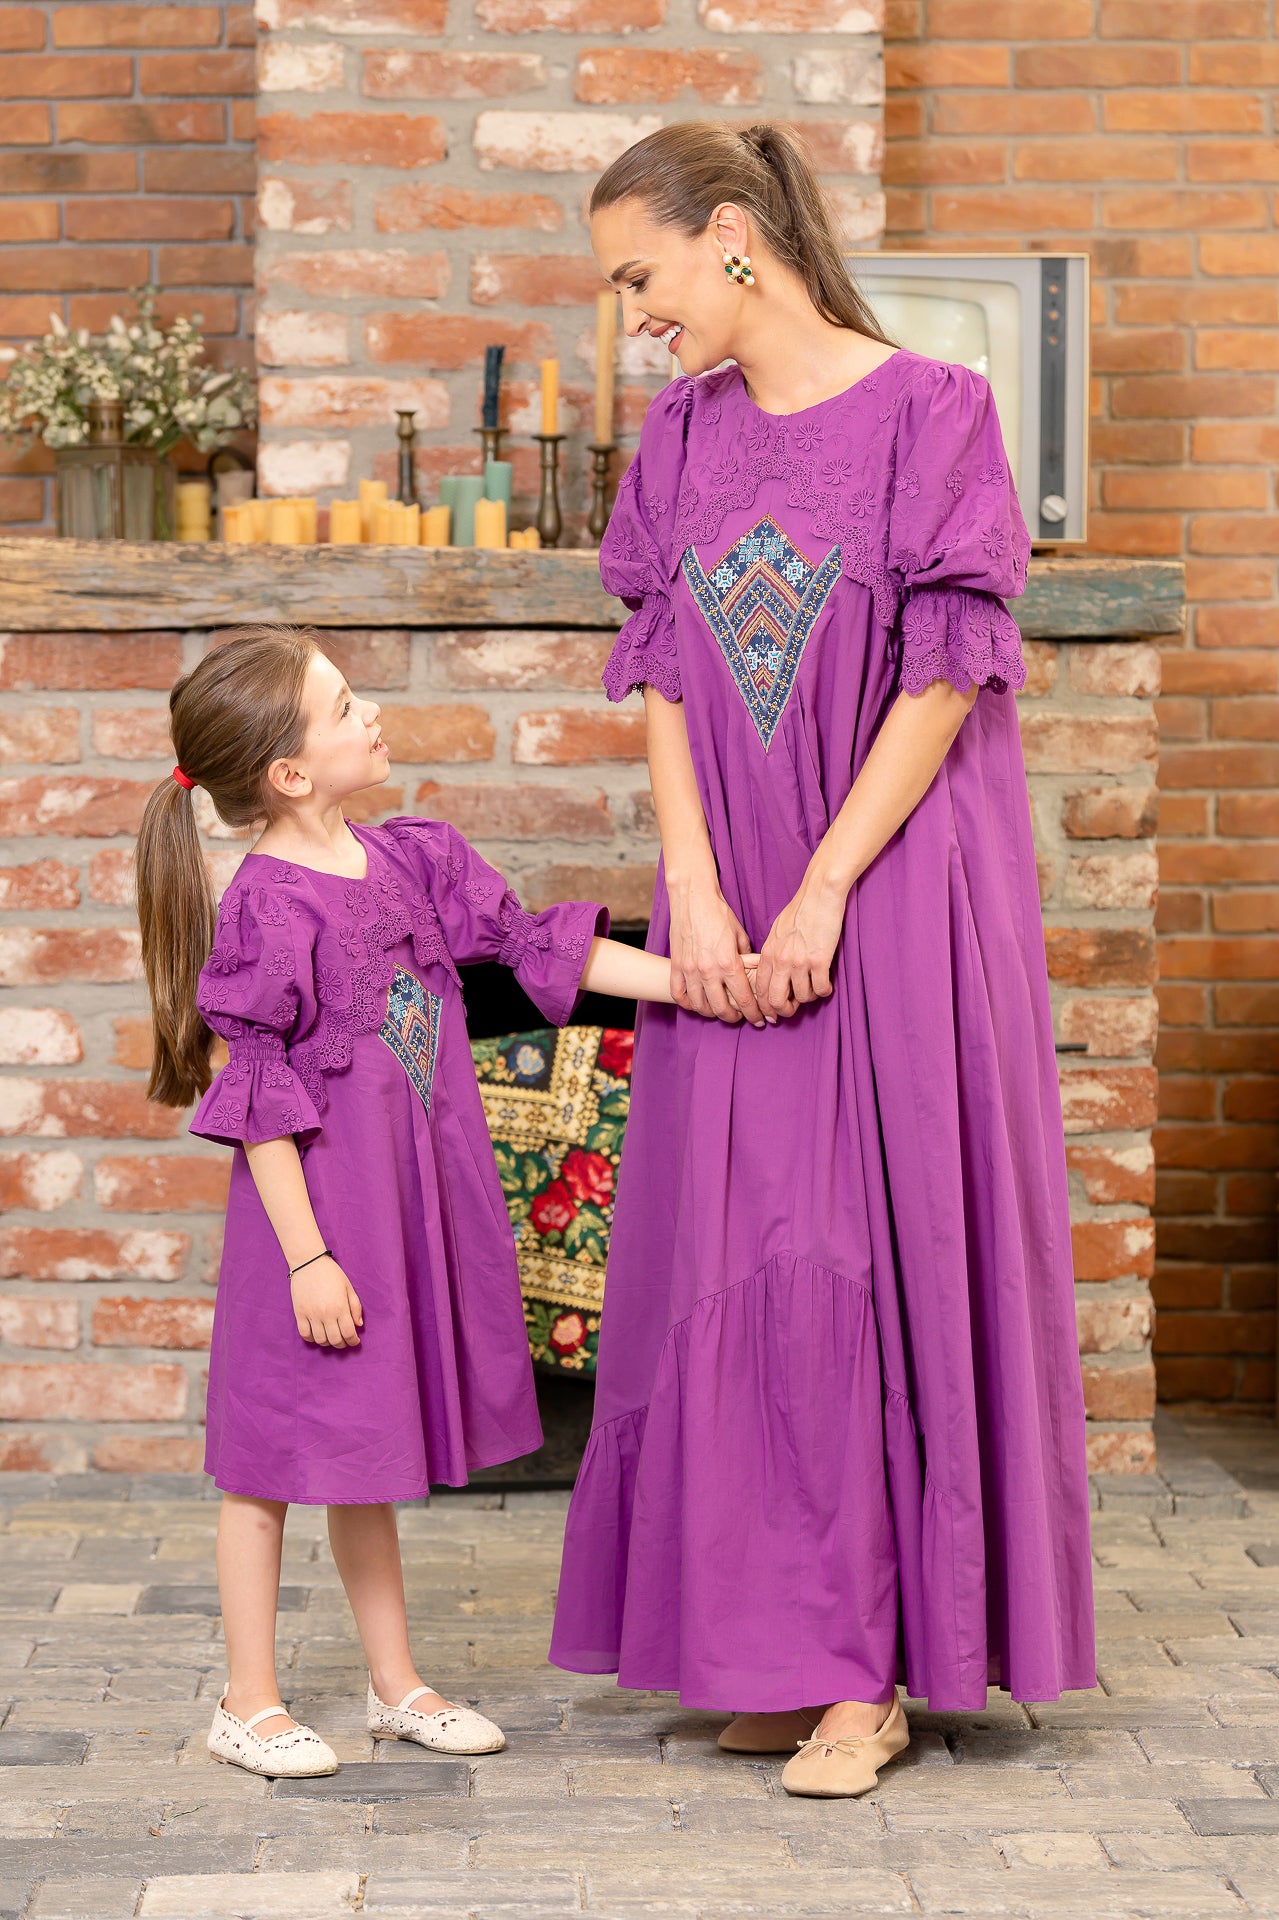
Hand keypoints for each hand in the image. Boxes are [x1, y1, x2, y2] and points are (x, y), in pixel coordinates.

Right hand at [291, 1256, 363, 1347]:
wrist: (309, 1263)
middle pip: (335, 1340)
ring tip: (331, 1337)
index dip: (353, 1341)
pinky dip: (311, 1339)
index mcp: (340, 1307)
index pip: (349, 1333)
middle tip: (344, 1341)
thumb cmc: (332, 1274)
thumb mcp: (348, 1288)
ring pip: (320, 1340)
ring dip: (327, 1343)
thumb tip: (359, 1325)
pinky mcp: (299, 1313)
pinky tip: (317, 1335)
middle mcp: (326, 1313)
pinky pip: (304, 1334)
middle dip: (342, 1344)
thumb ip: (356, 1307)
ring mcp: (311, 1314)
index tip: (355, 1341)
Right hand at [668, 878, 767, 1026]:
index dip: (754, 1013)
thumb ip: (746, 958)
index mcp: (728, 963)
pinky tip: (697, 1003)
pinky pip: (679, 994)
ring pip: (700, 1005)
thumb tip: (752, 973)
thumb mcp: (740, 936)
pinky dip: (688, 1003)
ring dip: (711, 1013)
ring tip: (719, 1011)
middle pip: (721, 1008)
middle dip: (733, 1018)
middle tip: (739, 1018)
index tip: (759, 1019)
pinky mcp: (676, 966)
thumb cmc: (719, 914)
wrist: (693, 898)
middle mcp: (708, 970)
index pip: (744, 999)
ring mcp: (689, 969)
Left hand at [754, 868, 849, 1017]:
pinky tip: (827, 985)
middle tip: (793, 1009)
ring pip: (802, 997)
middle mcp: (780, 960)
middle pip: (775, 1000)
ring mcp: (799, 961)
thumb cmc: (800, 910)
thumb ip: (773, 952)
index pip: (759, 989)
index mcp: (768, 953)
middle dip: (784, 1011)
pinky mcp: (819, 960)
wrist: (819, 894)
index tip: (773, 1012)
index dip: (765, 1006)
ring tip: (814, 990)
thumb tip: (773, 971)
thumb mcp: (777, 931)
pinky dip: (825, 991)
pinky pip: (821, 989)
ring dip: (809, 998)